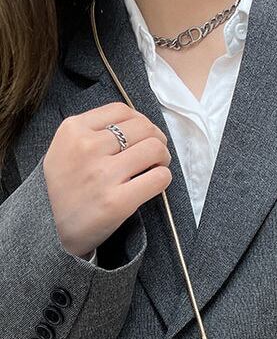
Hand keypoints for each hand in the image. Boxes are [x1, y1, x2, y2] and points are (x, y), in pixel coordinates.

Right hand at [43, 101, 171, 258]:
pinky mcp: (118, 201)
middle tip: (156, 154)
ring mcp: (103, 175)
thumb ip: (93, 130)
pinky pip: (159, 178)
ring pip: (155, 149)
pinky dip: (164, 178)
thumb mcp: (64, 147)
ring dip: (163, 158)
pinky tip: (154, 183)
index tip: (144, 135)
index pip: (122, 110)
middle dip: (157, 139)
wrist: (50, 228)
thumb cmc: (64, 187)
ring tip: (157, 167)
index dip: (141, 121)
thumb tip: (137, 122)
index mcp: (73, 130)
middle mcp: (88, 148)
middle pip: (144, 128)